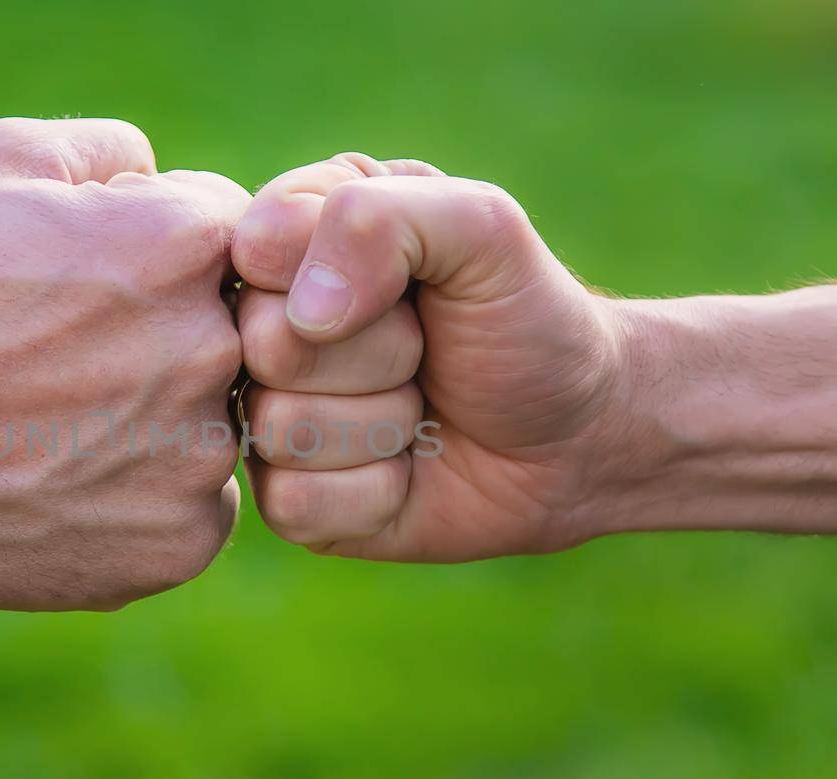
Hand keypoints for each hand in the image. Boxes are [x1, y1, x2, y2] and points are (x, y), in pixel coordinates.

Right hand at [0, 118, 248, 608]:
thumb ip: (110, 149)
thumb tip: (161, 174)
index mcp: (188, 244)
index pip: (234, 235)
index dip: (159, 250)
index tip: (89, 282)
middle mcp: (215, 350)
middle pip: (234, 333)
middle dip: (166, 335)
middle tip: (72, 358)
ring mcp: (202, 457)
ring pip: (217, 426)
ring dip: (162, 421)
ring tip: (59, 424)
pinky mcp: (179, 542)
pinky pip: (195, 510)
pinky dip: (145, 499)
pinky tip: (66, 482)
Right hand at [232, 154, 627, 560]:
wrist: (578, 439)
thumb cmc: (526, 320)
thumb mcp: (483, 228)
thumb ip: (381, 218)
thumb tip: (304, 314)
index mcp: (297, 233)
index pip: (258, 244)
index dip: (340, 271)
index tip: (410, 283)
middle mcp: (267, 322)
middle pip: (265, 343)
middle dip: (378, 353)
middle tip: (425, 351)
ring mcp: (268, 412)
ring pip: (277, 427)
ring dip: (381, 424)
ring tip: (420, 409)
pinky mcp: (286, 499)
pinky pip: (293, 502)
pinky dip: (373, 492)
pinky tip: (406, 472)